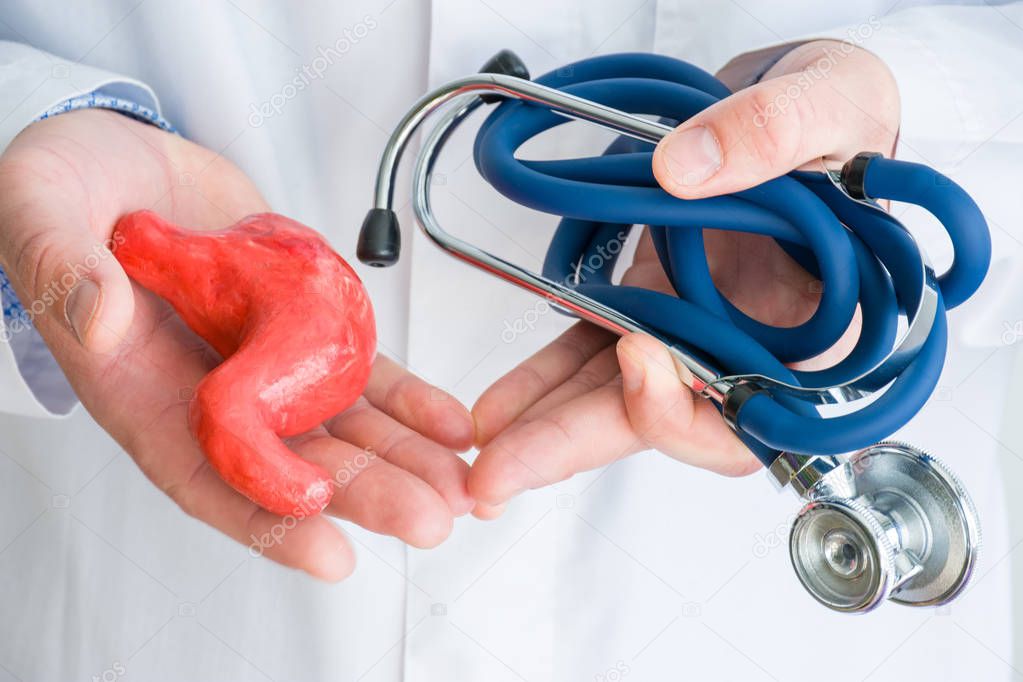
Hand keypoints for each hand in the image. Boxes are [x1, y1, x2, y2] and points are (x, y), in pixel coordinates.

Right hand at [0, 109, 473, 578]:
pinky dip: (409, 400)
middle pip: (293, 464)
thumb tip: (97, 316)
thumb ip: (61, 265)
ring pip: (340, 427)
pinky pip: (363, 373)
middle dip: (365, 495)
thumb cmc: (69, 191)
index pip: (205, 475)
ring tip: (459, 486)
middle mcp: (208, 393)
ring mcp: (262, 365)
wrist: (125, 163)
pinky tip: (451, 424)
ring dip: (403, 459)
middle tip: (430, 519)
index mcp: (140, 389)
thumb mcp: (39, 212)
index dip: (266, 520)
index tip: (331, 552)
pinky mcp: (300, 328)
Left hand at [468, 41, 899, 510]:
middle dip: (578, 446)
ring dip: (545, 425)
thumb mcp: (831, 104)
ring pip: (614, 399)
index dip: (693, 406)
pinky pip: (591, 354)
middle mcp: (749, 353)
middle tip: (499, 475)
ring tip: (483, 445)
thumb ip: (775, 131)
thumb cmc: (836, 118)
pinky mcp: (647, 309)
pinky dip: (543, 379)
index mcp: (820, 332)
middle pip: (664, 423)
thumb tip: (688, 166)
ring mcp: (689, 335)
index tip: (640, 353)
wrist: (792, 113)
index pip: (755, 417)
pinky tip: (500, 403)